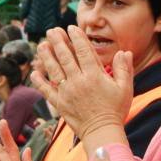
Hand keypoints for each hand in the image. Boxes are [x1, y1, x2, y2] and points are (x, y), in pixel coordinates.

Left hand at [33, 26, 133, 153]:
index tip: (71, 27)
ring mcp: (67, 92)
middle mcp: (78, 81)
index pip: (84, 51)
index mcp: (95, 76)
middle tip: (52, 30)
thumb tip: (125, 52)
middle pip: (65, 57)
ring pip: (54, 70)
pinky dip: (40, 81)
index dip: (77, 38)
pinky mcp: (60, 104)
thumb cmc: (116, 110)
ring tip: (42, 45)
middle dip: (58, 41)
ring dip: (47, 56)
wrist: (102, 132)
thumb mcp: (125, 88)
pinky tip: (35, 72)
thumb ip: (124, 69)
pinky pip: (47, 90)